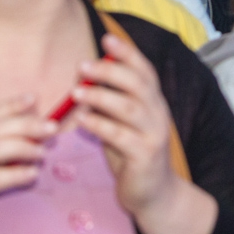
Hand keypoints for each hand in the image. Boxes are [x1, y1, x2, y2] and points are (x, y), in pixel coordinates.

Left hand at [73, 33, 217, 233]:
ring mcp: (154, 135)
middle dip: (110, 71)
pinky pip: (120, 136)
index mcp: (154, 102)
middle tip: (82, 65)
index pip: (144, 70)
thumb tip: (84, 77)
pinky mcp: (145, 156)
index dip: (127, 53)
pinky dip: (100, 125)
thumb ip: (110, 102)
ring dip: (100, 96)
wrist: (154, 194)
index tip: (107, 39)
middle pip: (137, 84)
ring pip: (128, 108)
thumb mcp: (123, 123)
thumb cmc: (132, 154)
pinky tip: (82, 120)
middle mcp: (158, 114)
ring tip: (75, 91)